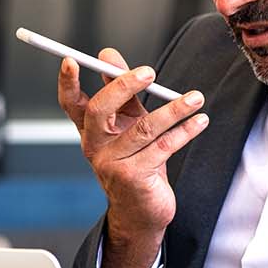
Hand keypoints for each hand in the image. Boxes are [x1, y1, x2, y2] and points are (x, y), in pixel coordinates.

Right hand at [57, 49, 207, 267]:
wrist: (140, 211)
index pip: (71, 103)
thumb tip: (107, 55)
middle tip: (149, 72)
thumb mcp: (127, 124)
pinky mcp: (134, 177)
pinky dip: (185, 131)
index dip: (68, 82)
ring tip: (196, 98)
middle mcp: (95, 146)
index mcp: (90, 131)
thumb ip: (121, 91)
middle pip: (100, 109)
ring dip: (173, 110)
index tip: (72, 59)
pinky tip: (200, 121)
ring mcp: (112, 164)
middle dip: (122, 86)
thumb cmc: (136, 161)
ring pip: (142, 128)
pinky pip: (163, 147)